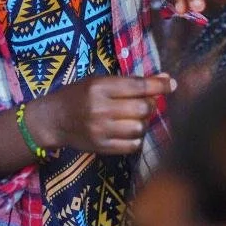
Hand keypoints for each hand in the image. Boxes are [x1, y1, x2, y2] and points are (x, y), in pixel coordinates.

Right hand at [28, 73, 174, 155]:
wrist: (53, 120)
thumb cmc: (78, 95)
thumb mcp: (99, 81)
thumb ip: (130, 82)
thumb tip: (164, 78)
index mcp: (100, 87)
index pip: (137, 86)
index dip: (158, 85)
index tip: (172, 84)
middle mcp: (101, 109)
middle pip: (142, 108)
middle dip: (150, 104)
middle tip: (146, 102)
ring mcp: (101, 130)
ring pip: (140, 127)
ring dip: (144, 121)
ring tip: (136, 117)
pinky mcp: (102, 147)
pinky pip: (132, 144)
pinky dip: (137, 137)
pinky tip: (129, 131)